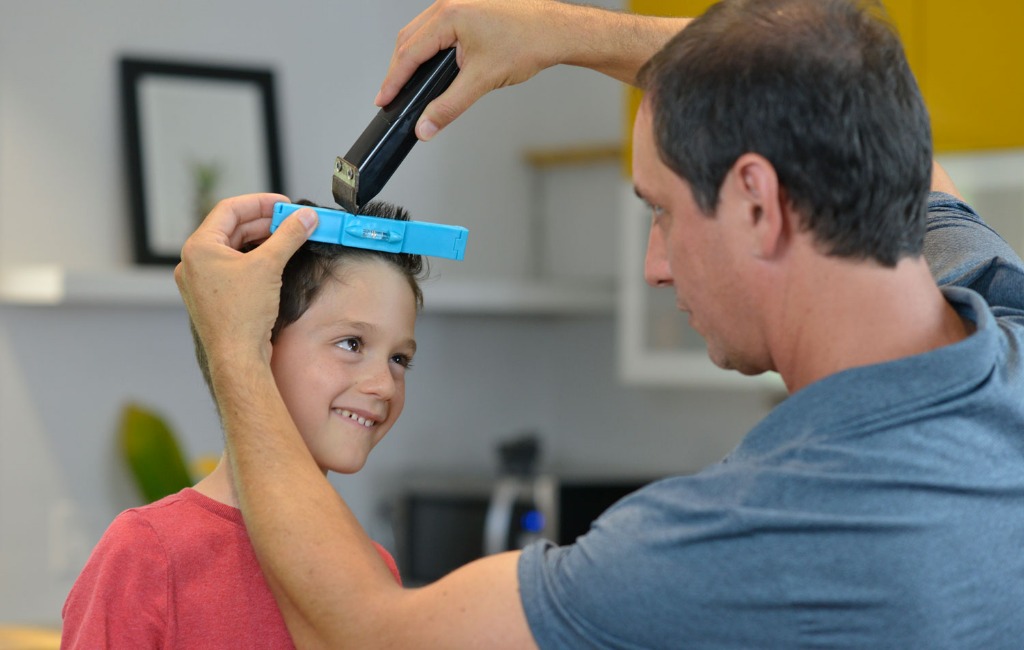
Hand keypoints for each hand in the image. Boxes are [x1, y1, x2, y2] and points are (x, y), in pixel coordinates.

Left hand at [175, 193, 316, 371]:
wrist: (237, 357)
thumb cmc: (241, 316)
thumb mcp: (269, 265)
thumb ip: (289, 235)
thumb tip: (305, 218)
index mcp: (199, 248)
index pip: (229, 210)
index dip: (259, 203)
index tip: (284, 204)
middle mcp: (195, 262)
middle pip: (232, 228)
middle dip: (265, 222)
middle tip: (292, 221)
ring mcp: (202, 280)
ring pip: (234, 248)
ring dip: (261, 241)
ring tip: (287, 238)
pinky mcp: (213, 296)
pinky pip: (234, 267)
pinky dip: (254, 259)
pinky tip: (275, 260)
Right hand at [376, 0, 566, 140]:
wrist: (555, 31)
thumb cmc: (527, 43)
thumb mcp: (482, 80)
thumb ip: (449, 106)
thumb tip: (426, 126)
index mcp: (449, 15)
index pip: (409, 52)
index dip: (393, 80)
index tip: (384, 99)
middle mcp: (450, 3)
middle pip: (409, 40)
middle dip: (398, 70)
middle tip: (391, 96)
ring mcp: (459, 2)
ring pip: (421, 32)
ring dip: (412, 58)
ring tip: (407, 84)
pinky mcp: (469, 7)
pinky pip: (437, 27)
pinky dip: (428, 48)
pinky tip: (430, 65)